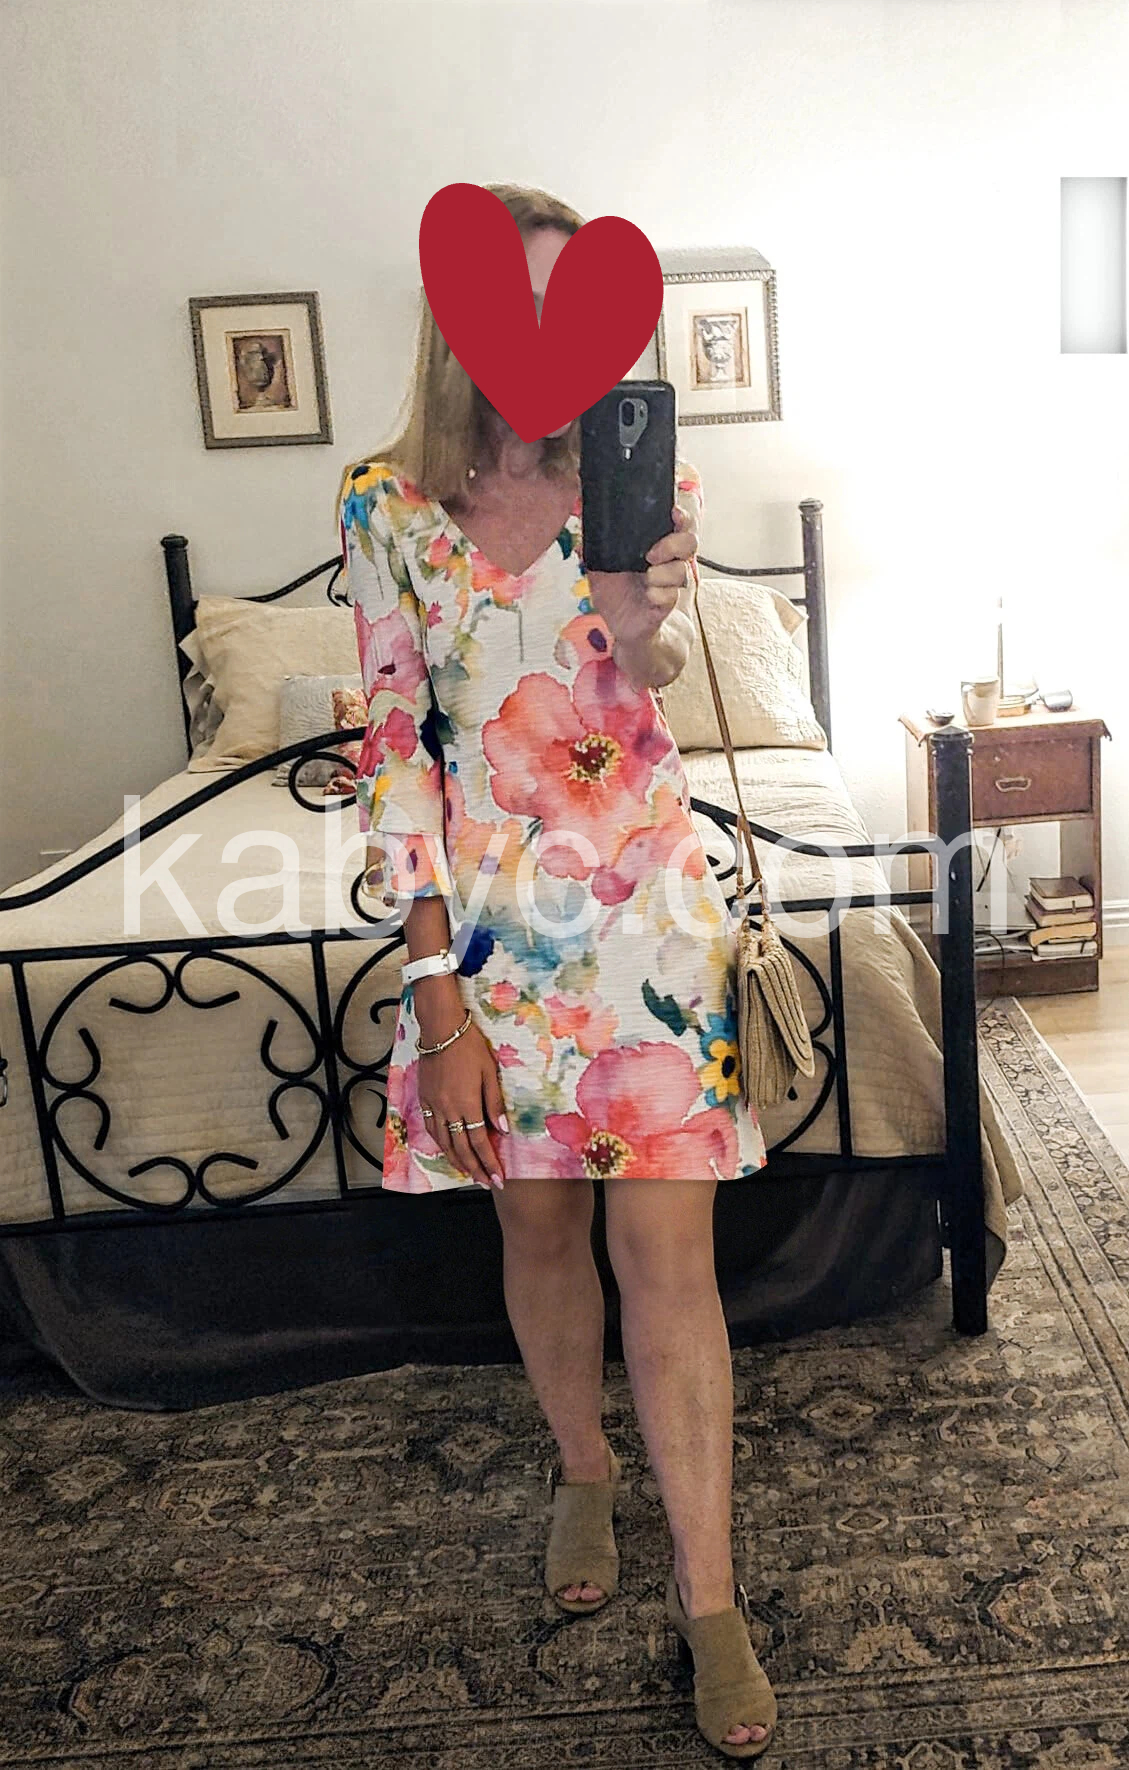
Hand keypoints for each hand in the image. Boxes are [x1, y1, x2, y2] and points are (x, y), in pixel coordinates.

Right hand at [418, 1019, 507, 1189]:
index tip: (498, 1178)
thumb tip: (502, 1130)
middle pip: (461, 1149)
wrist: (440, 1030)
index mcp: (467, 1105)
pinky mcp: (424, 1099)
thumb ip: (494, 1103)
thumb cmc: (469, 1047)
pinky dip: (440, 1144)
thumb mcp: (490, 1072)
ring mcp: (434, 1106)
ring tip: (468, 1173)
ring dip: (456, 1161)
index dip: (489, 1163)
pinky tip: (446, 1149)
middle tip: (486, 1184)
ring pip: (443, 1143)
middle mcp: (448, 1110)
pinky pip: (431, 1129)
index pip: (479, 1143)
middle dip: (475, 1169)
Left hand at [585, 503, 698, 650]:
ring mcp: (669, 584)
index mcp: (655, 548)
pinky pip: (671, 595)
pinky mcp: (666, 604)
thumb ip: (596, 546)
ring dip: (662, 574)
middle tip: (651, 555)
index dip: (681, 517)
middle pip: (689, 543)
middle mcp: (666, 563)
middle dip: (673, 544)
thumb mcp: (599, 566)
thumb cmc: (616, 593)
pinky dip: (659, 594)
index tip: (673, 514)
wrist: (621, 626)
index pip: (677, 525)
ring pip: (681, 570)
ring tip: (647, 579)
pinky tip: (649, 596)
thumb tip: (586, 524)